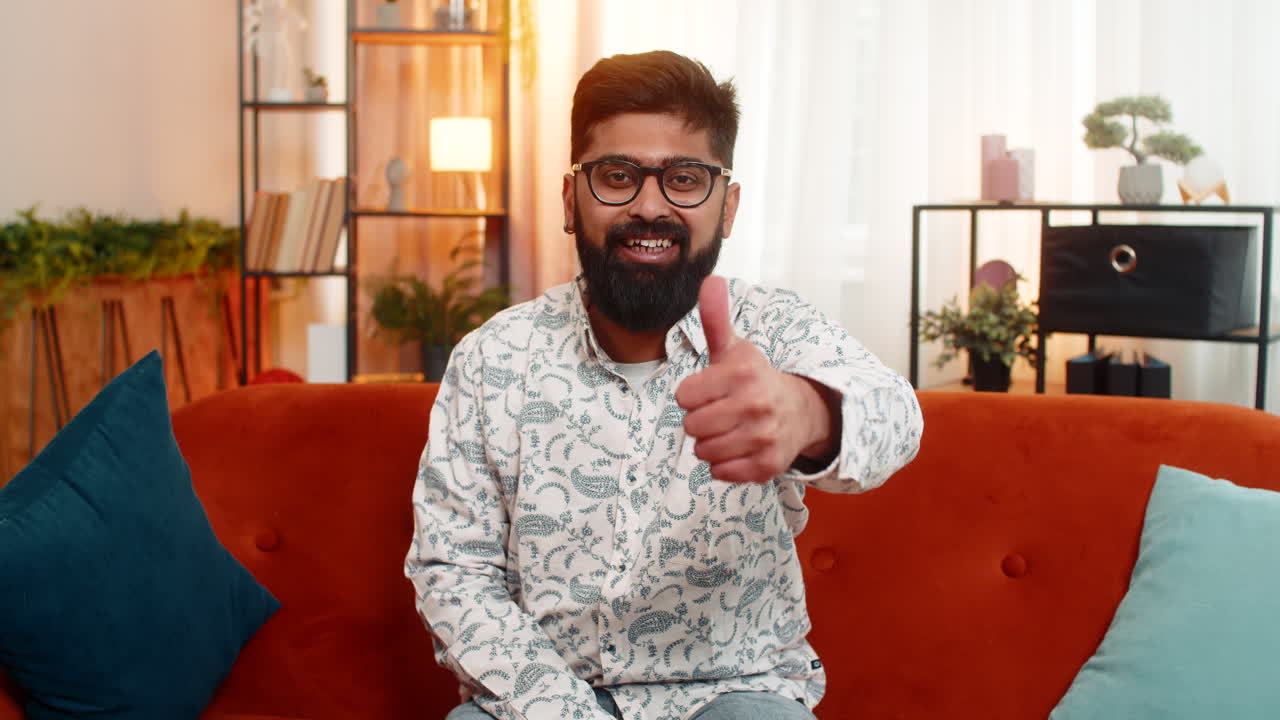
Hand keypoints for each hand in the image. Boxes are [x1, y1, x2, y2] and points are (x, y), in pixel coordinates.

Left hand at [675, 276, 835, 483]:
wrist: (799, 412)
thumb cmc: (754, 379)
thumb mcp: (734, 348)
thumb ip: (716, 318)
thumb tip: (710, 280)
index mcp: (742, 373)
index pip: (684, 396)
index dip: (692, 394)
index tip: (710, 390)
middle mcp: (755, 404)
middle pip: (691, 426)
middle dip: (700, 420)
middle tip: (720, 411)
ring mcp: (763, 437)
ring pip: (703, 451)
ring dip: (710, 443)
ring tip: (730, 429)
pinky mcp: (766, 466)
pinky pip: (720, 473)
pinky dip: (724, 464)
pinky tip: (738, 447)